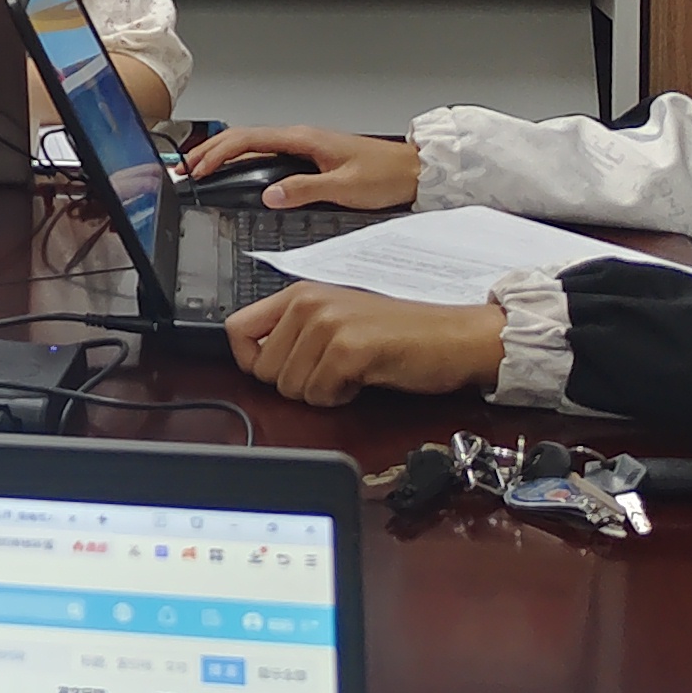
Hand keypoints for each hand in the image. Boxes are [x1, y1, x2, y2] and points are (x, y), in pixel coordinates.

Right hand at [180, 122, 421, 212]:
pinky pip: (268, 154)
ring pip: (254, 145)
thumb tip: (269, 195)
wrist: (415, 171)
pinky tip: (240, 173)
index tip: (198, 170)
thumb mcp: (344, 187)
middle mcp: (301, 137)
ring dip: (226, 155)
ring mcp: (304, 145)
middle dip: (212, 151)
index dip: (218, 153)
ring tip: (205, 170)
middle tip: (189, 170)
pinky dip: (245, 161)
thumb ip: (304, 190)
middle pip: (244, 138)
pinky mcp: (310, 156)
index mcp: (303, 139)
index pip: (248, 140)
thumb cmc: (387, 175)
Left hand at [224, 284, 504, 405]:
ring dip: (320, 392)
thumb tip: (252, 358)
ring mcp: (328, 324)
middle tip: (333, 371)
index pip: (235, 330)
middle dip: (295, 384)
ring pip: (289, 387)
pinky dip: (340, 398)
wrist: (456, 337)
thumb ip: (294, 332)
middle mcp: (307, 303)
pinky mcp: (349, 349)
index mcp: (299, 294)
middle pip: (262, 369)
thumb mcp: (337, 321)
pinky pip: (319, 395)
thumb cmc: (401, 335)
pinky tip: (364, 380)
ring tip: (352, 372)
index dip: (251, 361)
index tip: (282, 369)